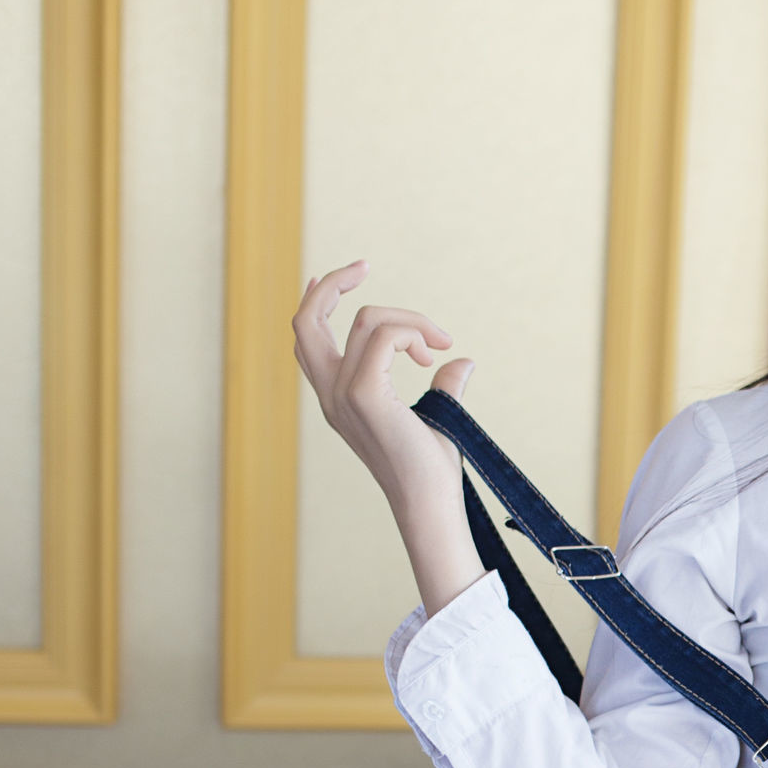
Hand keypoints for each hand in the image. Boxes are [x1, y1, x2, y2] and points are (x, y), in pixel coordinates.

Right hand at [293, 261, 483, 616]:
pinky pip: (385, 336)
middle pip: (306, 320)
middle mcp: (331, 394)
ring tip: (437, 345)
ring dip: (410, 320)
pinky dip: (412, 332)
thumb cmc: (432, 469)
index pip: (306, 338)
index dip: (315, 300)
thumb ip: (443, 386)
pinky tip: (432, 356)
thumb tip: (461, 362)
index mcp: (337, 397)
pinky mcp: (364, 394)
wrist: (430, 501)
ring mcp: (343, 394)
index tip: (344, 276)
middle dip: (332, 284)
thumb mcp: (437, 415)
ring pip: (365, 320)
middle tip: (365, 266)